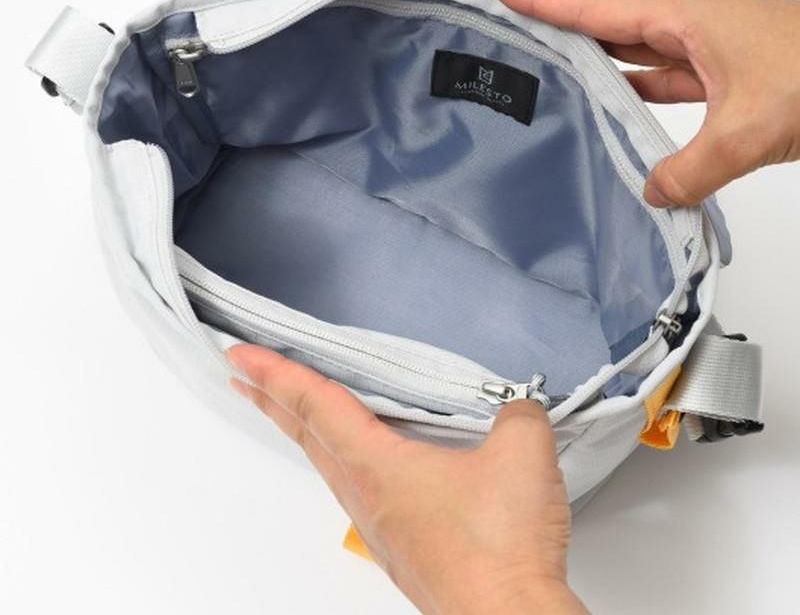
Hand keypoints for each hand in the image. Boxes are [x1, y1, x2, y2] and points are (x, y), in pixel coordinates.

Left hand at [227, 345, 588, 614]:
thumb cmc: (497, 550)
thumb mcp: (521, 451)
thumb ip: (517, 412)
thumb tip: (517, 408)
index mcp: (378, 465)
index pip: (314, 404)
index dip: (275, 373)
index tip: (240, 356)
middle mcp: (368, 495)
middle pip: (306, 436)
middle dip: (271, 400)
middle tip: (245, 378)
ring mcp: (381, 523)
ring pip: (328, 465)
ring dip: (303, 432)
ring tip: (292, 414)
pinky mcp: (402, 545)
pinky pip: (357, 489)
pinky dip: (342, 461)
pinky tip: (366, 466)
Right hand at [484, 0, 799, 207]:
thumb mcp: (751, 131)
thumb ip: (690, 168)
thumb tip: (652, 192)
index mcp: (688, 16)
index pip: (596, 5)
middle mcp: (690, 20)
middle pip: (602, 6)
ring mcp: (705, 43)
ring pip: (627, 36)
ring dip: (582, 32)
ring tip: (537, 29)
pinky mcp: (720, 68)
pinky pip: (655, 68)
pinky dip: (623, 75)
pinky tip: (603, 85)